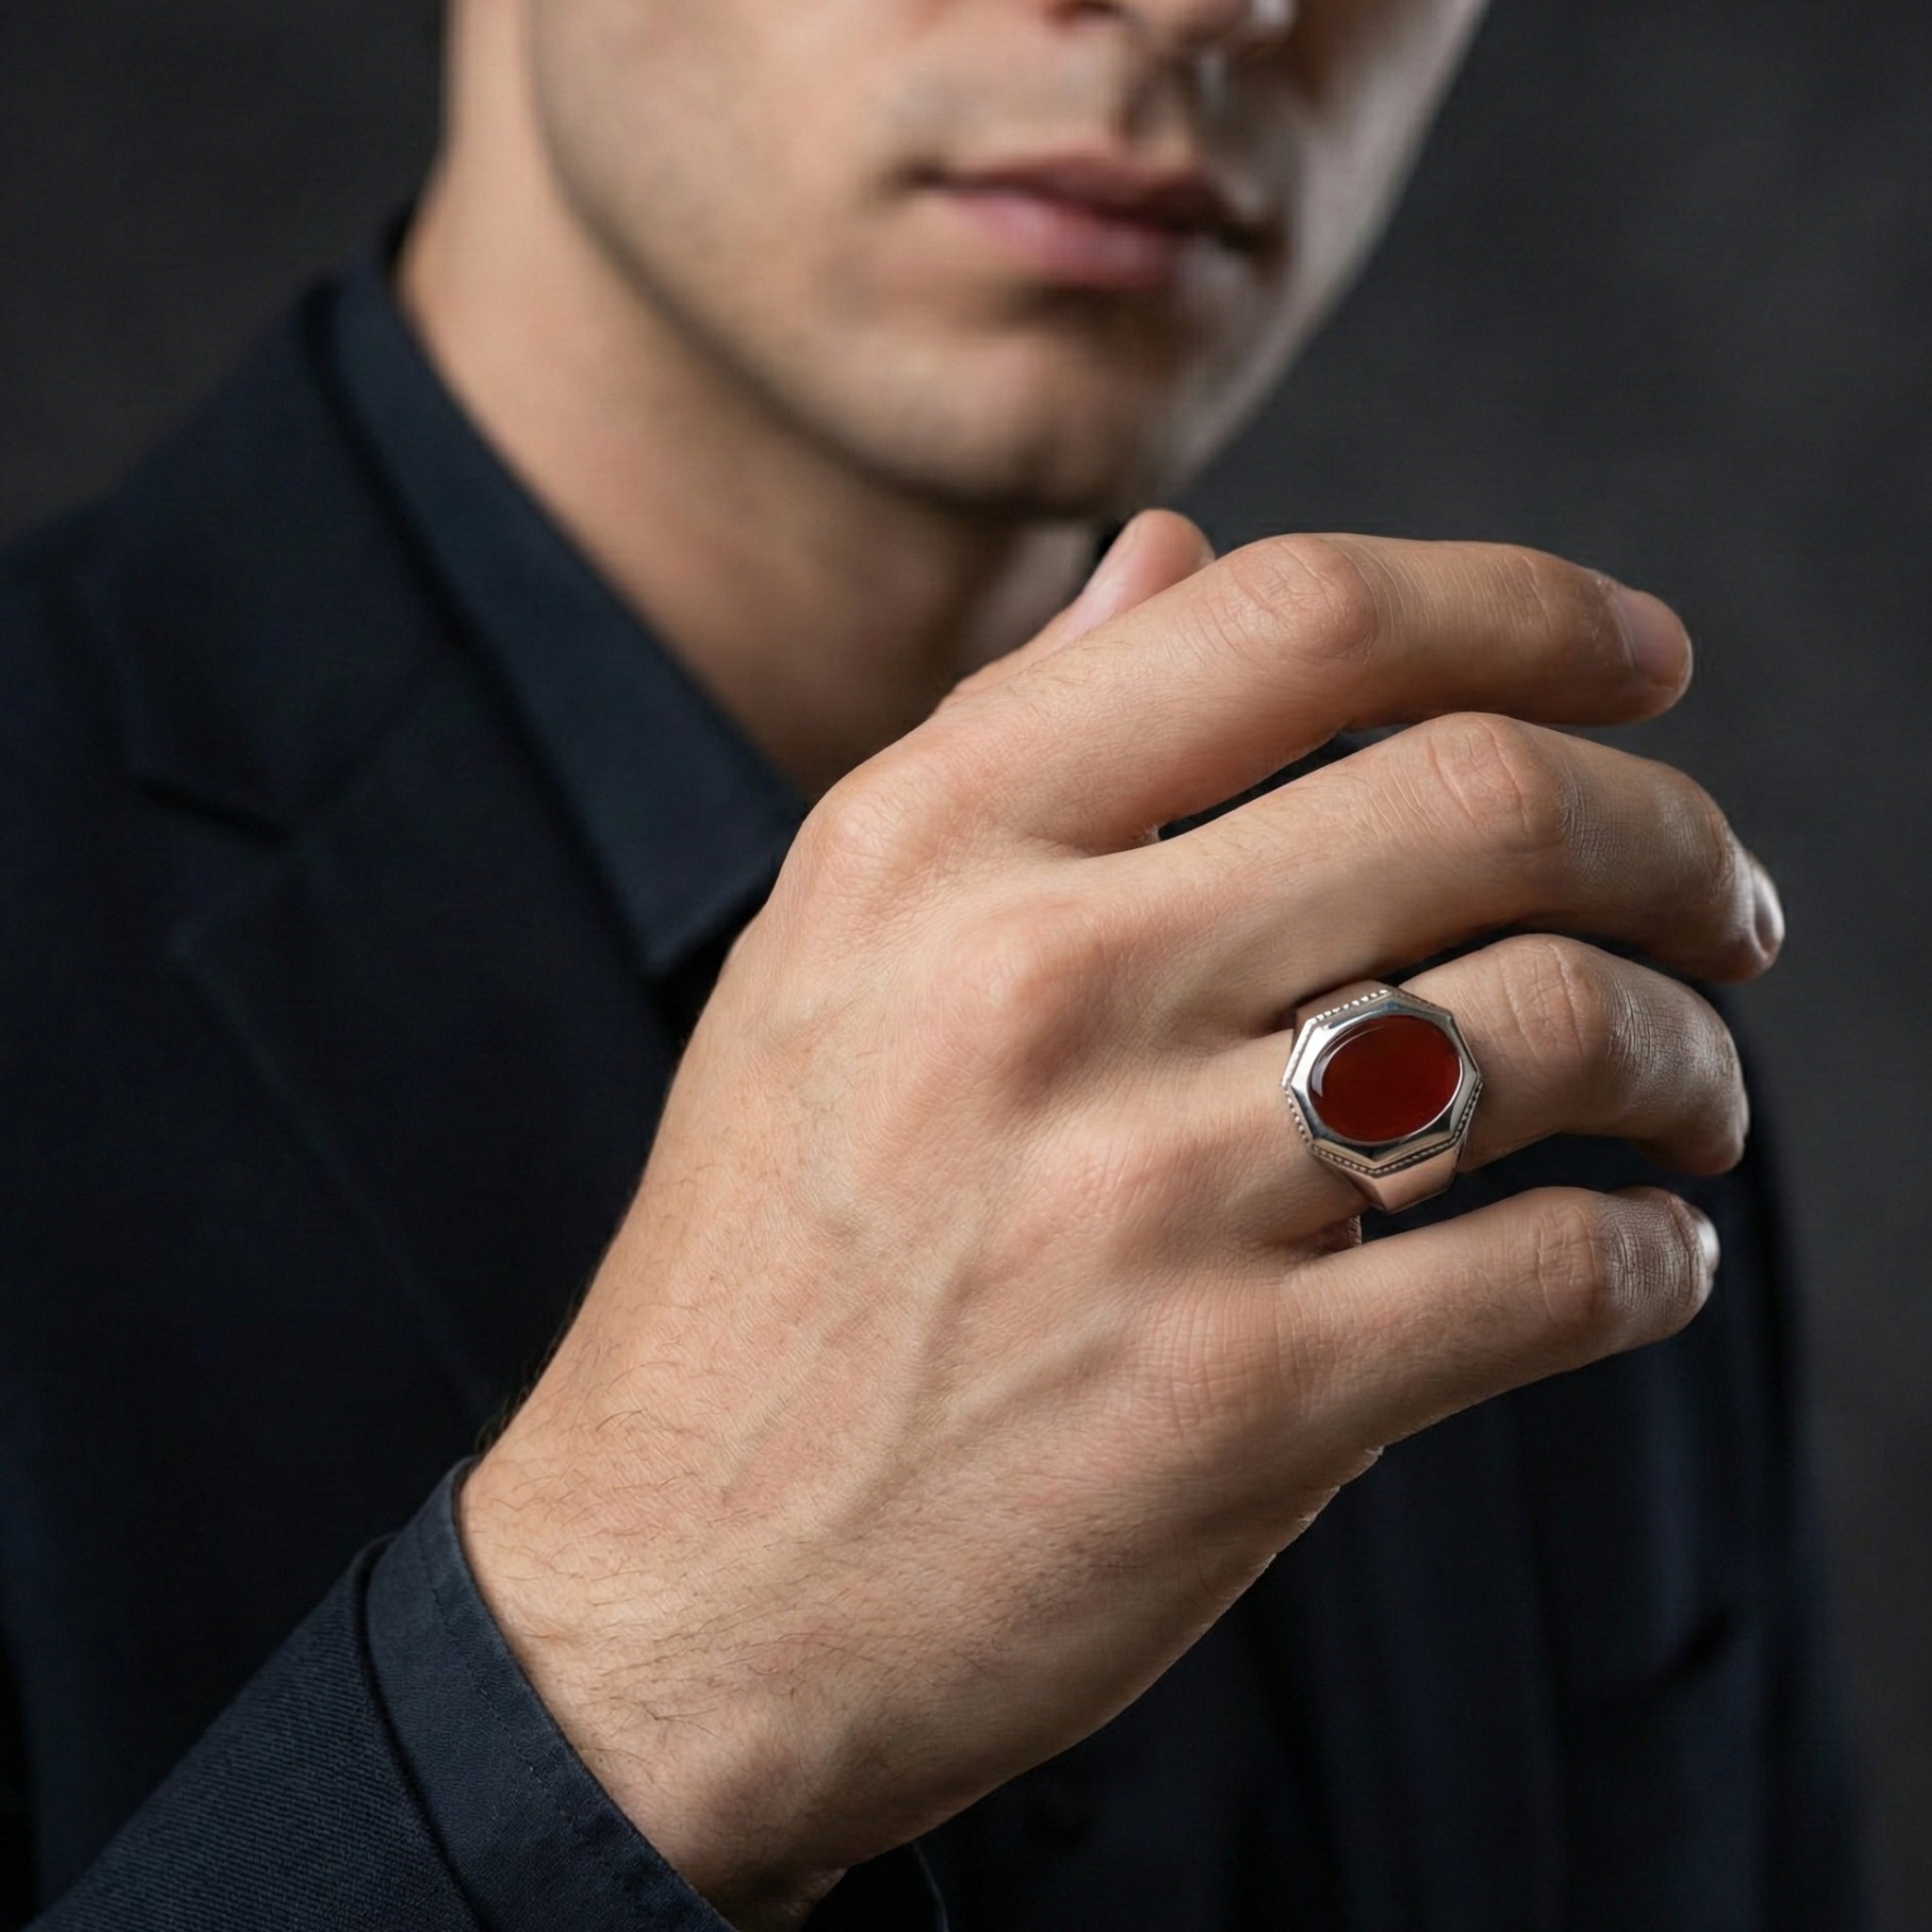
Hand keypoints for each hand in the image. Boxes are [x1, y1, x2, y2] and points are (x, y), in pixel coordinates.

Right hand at [460, 517, 1773, 1928]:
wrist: (672, 1592)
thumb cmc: (760, 1263)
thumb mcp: (824, 954)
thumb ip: (1007, 737)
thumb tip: (1173, 554)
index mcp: (927, 846)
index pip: (1297, 620)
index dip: (1524, 607)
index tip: (1642, 659)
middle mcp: (1034, 987)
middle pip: (1483, 797)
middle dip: (1672, 833)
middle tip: (1722, 901)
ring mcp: (1138, 1201)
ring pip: (1560, 1024)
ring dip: (1692, 1050)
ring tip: (1691, 1094)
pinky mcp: (1234, 1410)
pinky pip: (1557, 1277)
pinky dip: (1655, 1259)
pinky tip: (1633, 1261)